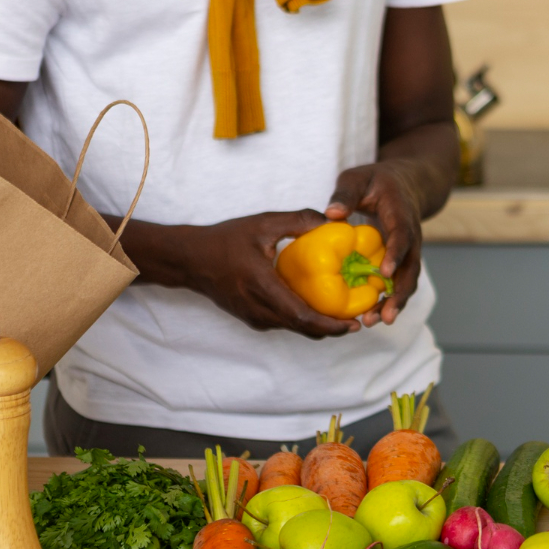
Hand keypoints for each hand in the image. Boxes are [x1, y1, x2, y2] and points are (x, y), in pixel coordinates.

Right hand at [182, 210, 359, 338]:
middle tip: (357, 321)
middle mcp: (258, 308)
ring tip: (343, 316)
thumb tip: (332, 220)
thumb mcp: (262, 223)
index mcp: (262, 286)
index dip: (330, 324)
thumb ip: (298, 220)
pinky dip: (304, 321)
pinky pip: (283, 324)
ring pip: (293, 329)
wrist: (191, 259)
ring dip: (319, 326)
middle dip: (332, 329)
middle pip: (302, 328)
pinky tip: (317, 308)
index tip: (353, 323)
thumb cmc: (225, 240)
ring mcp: (254, 316)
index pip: (301, 316)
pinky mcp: (252, 317)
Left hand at [326, 161, 428, 326]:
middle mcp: (412, 236)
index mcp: (401, 214)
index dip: (395, 255)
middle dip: (399, 294)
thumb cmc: (378, 180)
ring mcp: (410, 251)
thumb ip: (346, 193)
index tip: (384, 273)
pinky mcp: (402, 260)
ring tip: (375, 322)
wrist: (407, 184)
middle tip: (384, 316)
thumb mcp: (359, 177)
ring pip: (407, 280)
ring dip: (394, 303)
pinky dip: (388, 300)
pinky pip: (399, 282)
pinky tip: (371, 315)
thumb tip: (331, 214)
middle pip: (411, 268)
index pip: (403, 235)